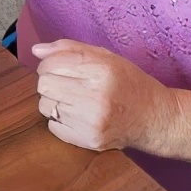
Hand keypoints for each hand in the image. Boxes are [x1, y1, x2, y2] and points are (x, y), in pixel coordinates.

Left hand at [32, 39, 179, 154]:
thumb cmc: (129, 83)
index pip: (51, 64)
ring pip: (45, 106)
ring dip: (54, 101)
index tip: (58, 67)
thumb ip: (69, 48)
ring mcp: (93, 122)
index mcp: (102, 71)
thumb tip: (36, 50)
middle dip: (49, 81)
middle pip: (44, 85)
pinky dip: (60, 120)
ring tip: (74, 99)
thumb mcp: (106, 57)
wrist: (154, 118)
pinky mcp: (90, 141)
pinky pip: (53, 126)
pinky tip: (78, 115)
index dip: (48, 64)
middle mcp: (97, 97)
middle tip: (66, 84)